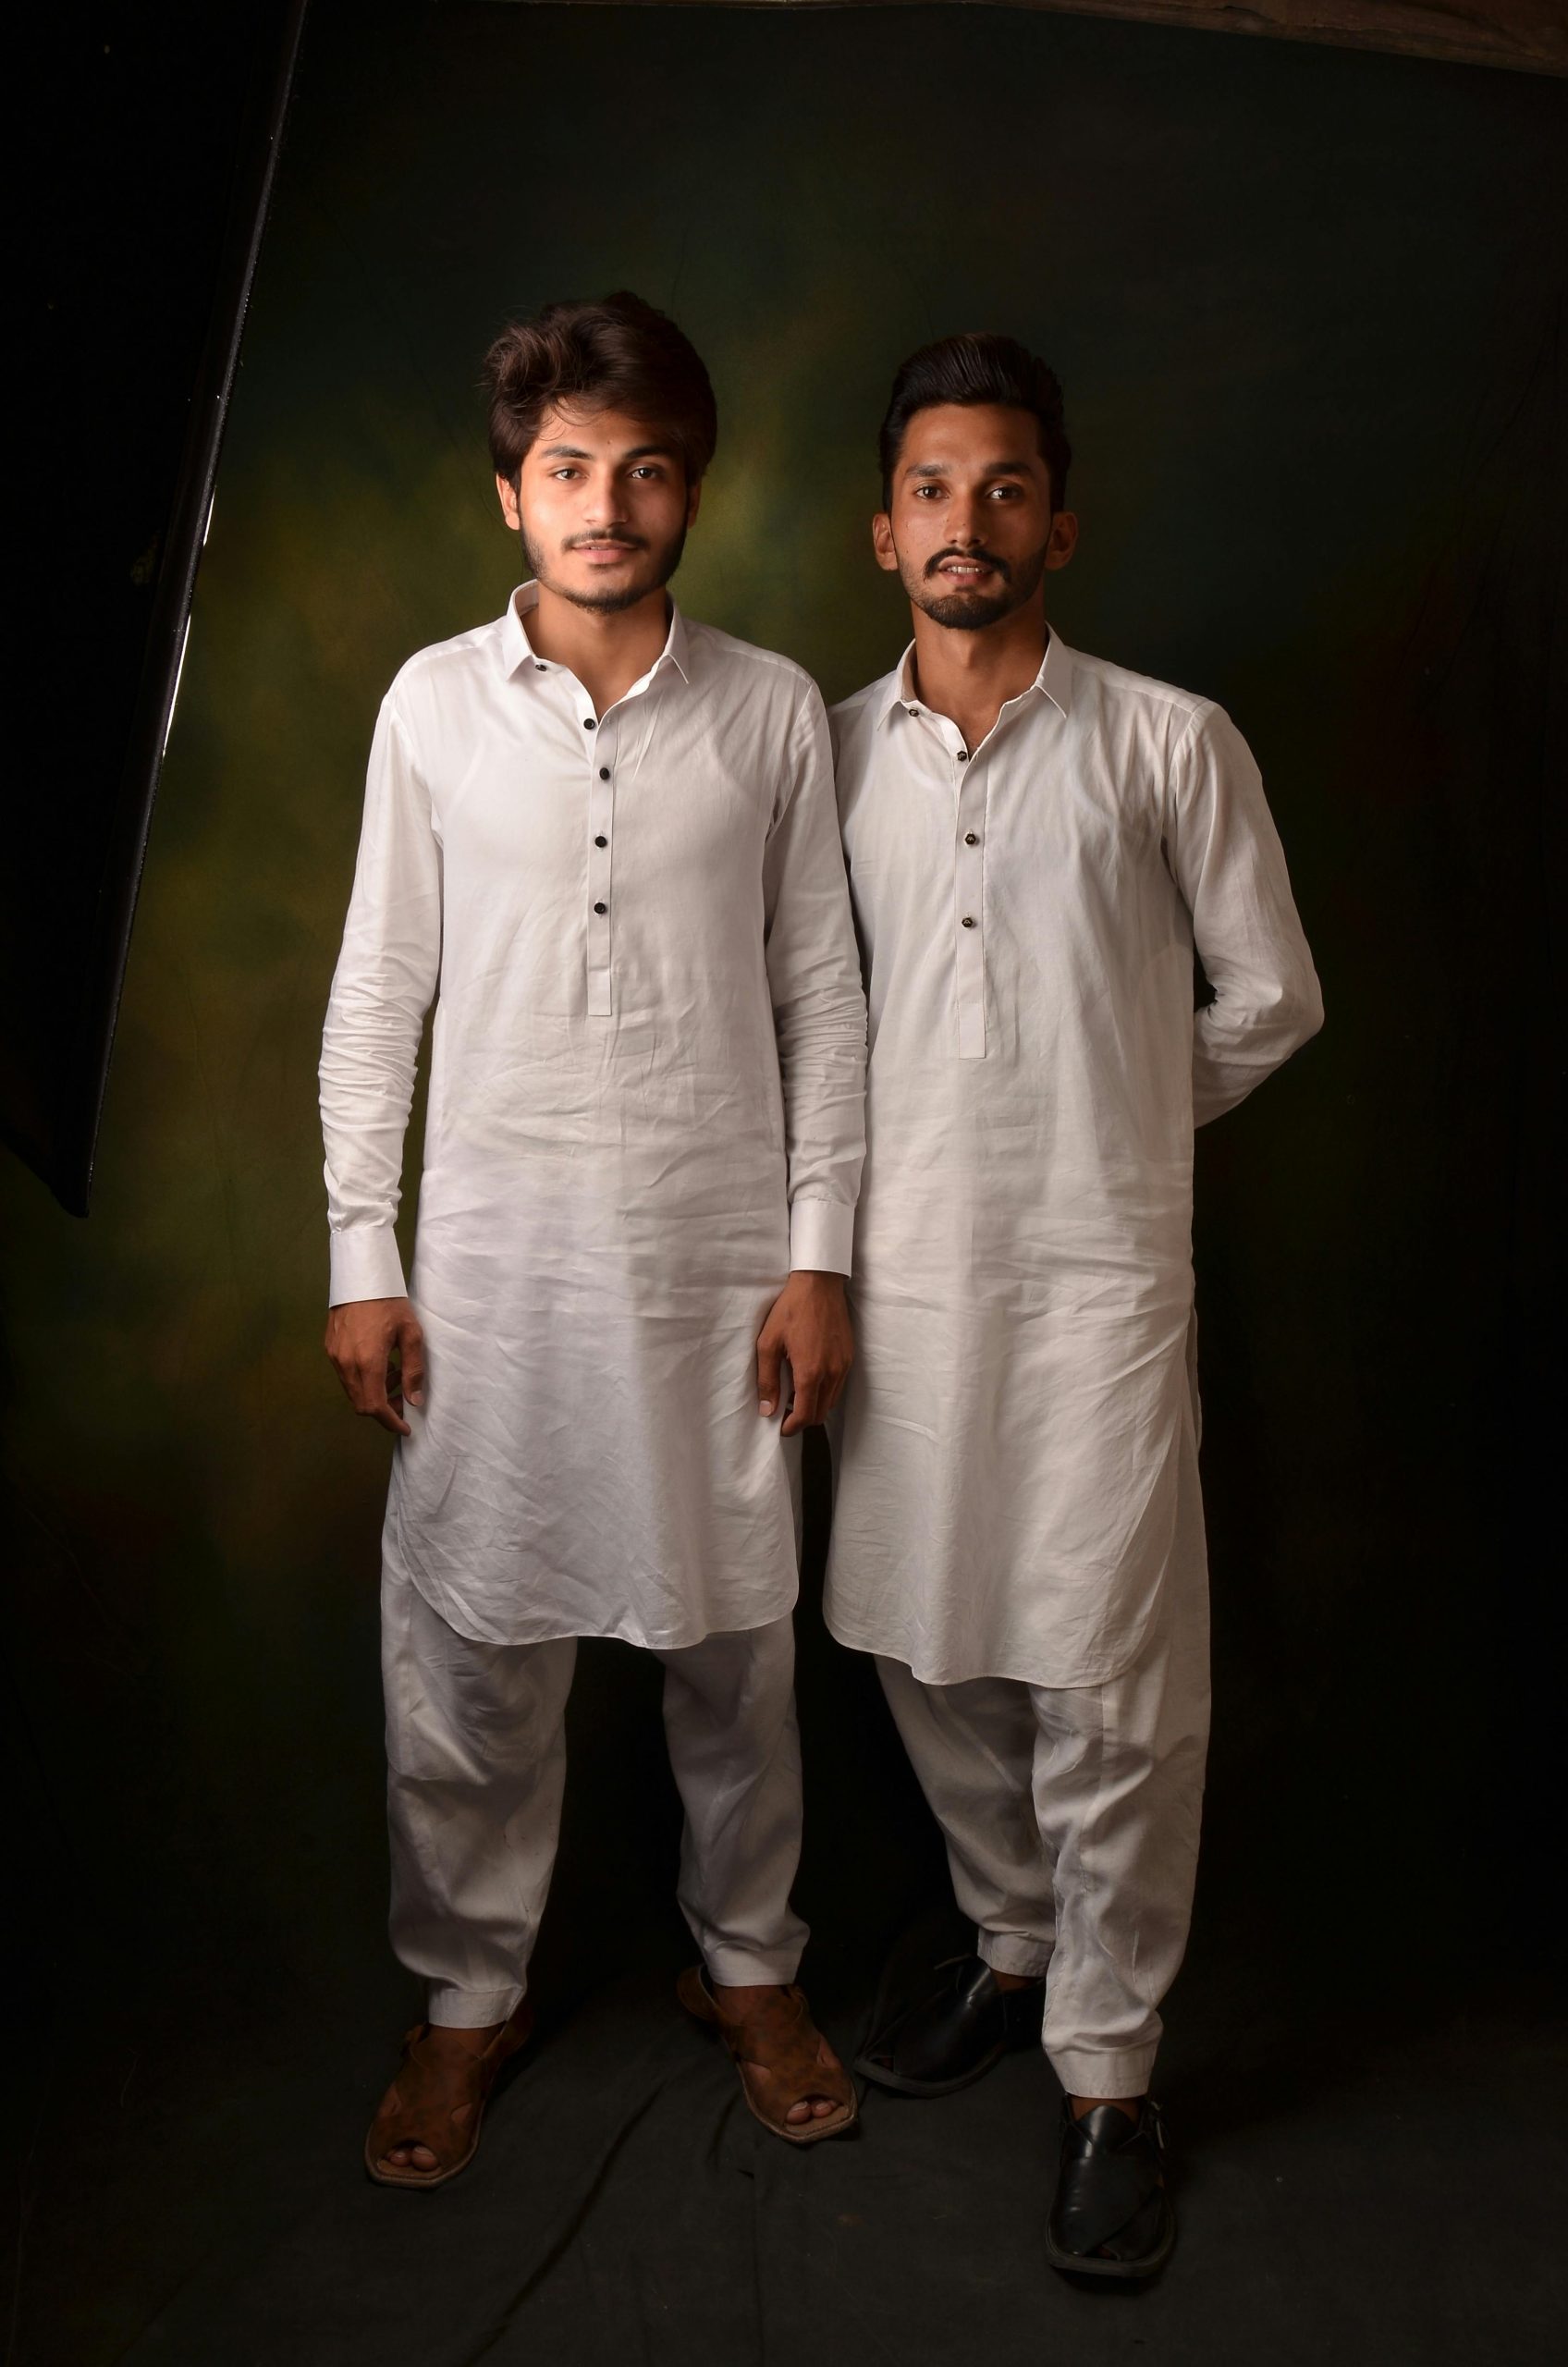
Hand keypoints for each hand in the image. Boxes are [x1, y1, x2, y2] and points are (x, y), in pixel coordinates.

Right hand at [325, 1295, 425, 1436]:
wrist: (361, 1277)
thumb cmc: (390, 1303)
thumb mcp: (411, 1334)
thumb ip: (413, 1370)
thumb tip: (414, 1400)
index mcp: (367, 1362)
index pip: (375, 1407)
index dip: (390, 1422)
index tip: (405, 1427)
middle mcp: (346, 1363)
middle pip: (361, 1404)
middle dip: (384, 1409)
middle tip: (405, 1399)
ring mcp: (335, 1356)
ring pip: (353, 1391)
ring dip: (374, 1393)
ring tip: (396, 1375)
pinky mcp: (330, 1349)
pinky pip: (346, 1376)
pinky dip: (363, 1380)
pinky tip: (381, 1364)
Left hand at [756, 1273, 853, 1437]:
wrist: (818, 1284)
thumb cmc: (790, 1310)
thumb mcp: (768, 1343)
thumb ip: (768, 1380)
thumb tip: (768, 1410)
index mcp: (810, 1372)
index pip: (805, 1414)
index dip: (792, 1427)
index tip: (781, 1428)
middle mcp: (832, 1372)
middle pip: (821, 1412)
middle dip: (803, 1419)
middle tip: (786, 1412)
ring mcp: (844, 1365)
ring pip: (831, 1401)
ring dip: (815, 1406)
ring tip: (796, 1396)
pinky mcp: (849, 1356)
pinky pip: (839, 1385)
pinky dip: (826, 1392)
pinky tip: (810, 1379)